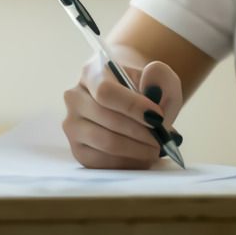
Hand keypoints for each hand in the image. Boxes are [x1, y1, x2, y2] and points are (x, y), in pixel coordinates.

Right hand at [62, 57, 182, 168]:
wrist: (132, 100)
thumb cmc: (145, 88)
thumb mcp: (159, 76)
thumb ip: (160, 76)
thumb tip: (151, 84)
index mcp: (91, 72)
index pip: (105, 91)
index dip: (132, 106)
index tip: (157, 116)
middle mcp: (75, 98)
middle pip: (106, 119)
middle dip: (140, 132)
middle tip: (162, 138)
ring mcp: (73, 126)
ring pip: (105, 142)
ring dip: (136, 149)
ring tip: (155, 148)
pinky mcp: (78, 150)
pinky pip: (103, 162)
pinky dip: (128, 162)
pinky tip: (142, 156)